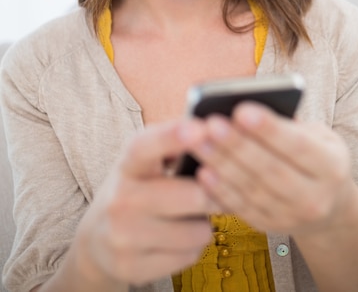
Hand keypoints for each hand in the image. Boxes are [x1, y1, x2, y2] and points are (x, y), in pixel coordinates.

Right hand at [75, 120, 213, 286]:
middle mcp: (120, 198)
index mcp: (127, 164)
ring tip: (192, 216)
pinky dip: (193, 247)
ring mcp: (123, 236)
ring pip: (197, 231)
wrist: (96, 240)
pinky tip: (179, 239)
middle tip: (223, 189)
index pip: (146, 147)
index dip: (172, 136)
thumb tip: (212, 129)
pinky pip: (189, 256)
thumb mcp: (144, 162)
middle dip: (216, 193)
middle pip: (191, 196)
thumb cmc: (135, 189)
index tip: (199, 127)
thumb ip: (172, 144)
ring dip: (204, 224)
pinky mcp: (130, 267)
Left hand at [187, 102, 353, 235]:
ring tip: (198, 140)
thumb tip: (246, 107)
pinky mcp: (270, 227)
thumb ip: (289, 123)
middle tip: (210, 123)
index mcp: (333, 166)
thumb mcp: (318, 136)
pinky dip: (220, 191)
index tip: (241, 109)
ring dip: (222, 164)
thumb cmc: (316, 154)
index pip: (299, 146)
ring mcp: (292, 217)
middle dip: (237, 145)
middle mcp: (316, 197)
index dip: (268, 129)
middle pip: (271, 170)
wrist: (329, 207)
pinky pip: (241, 209)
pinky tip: (202, 172)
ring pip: (252, 189)